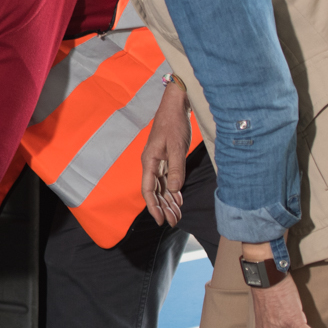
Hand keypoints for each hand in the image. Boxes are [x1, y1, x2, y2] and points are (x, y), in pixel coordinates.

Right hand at [141, 80, 191, 225]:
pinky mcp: (166, 157)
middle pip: (155, 191)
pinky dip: (173, 190)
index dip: (154, 206)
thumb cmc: (174, 123)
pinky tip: (178, 199)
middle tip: (173, 222)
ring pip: (161, 186)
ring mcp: (159, 160)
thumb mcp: (177, 146)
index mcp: (149, 161)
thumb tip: (174, 189)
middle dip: (163, 208)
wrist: (176, 106)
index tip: (160, 220)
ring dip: (169, 201)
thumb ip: (176, 168)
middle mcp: (151, 163)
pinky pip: (167, 178)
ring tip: (177, 215)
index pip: (149, 190)